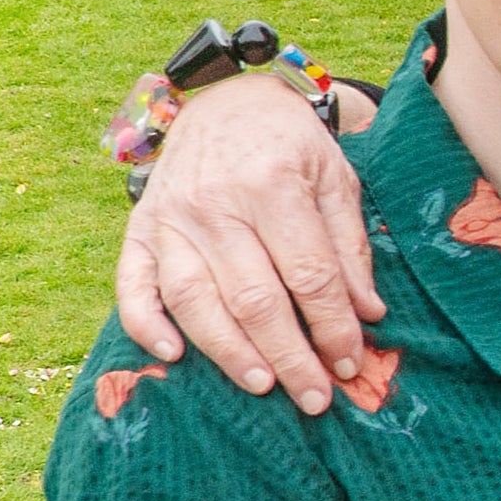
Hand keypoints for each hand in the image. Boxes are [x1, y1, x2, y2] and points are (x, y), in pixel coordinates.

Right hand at [117, 71, 379, 414]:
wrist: (228, 102)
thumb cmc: (292, 147)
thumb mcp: (336, 181)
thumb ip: (349, 246)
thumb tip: (368, 313)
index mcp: (273, 186)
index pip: (309, 275)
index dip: (333, 327)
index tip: (351, 363)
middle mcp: (215, 204)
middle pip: (254, 298)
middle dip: (289, 355)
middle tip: (315, 398)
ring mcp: (170, 218)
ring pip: (195, 300)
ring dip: (229, 352)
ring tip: (264, 386)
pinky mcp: (139, 229)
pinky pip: (133, 285)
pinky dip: (147, 324)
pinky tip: (174, 357)